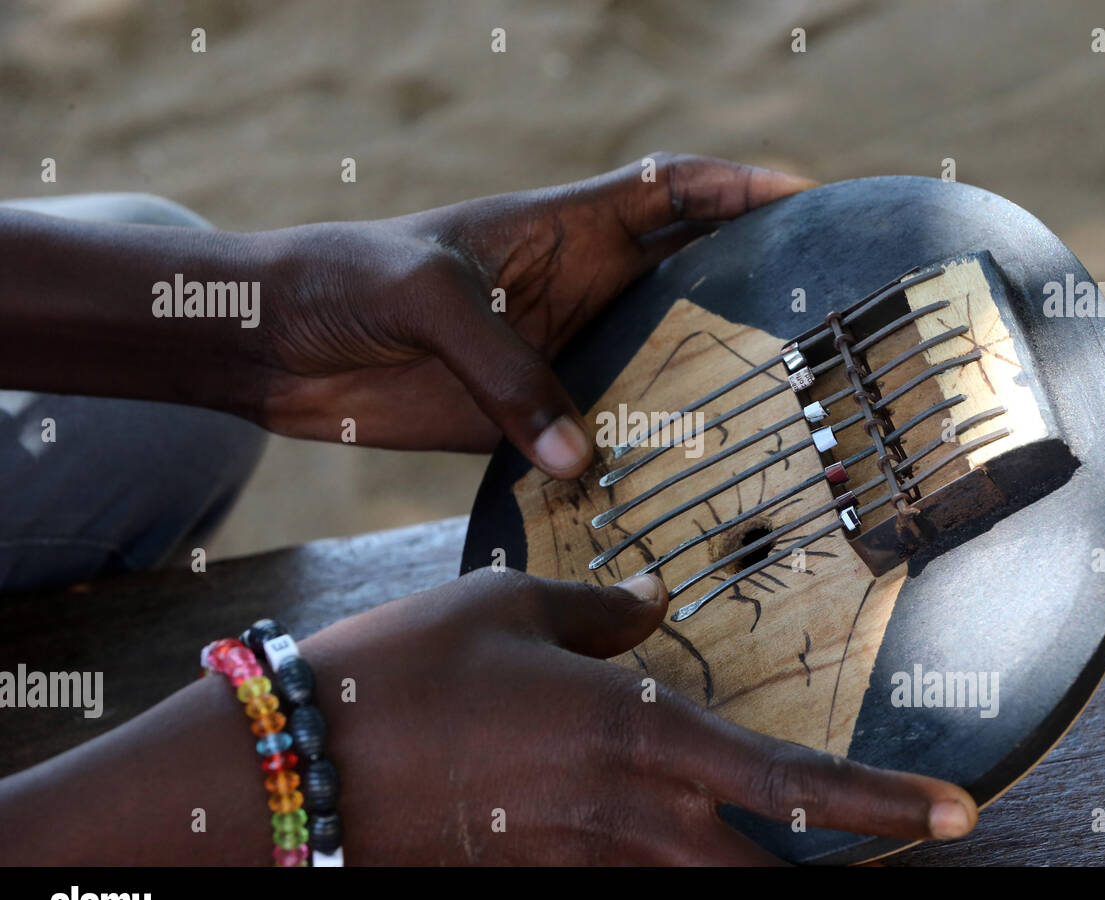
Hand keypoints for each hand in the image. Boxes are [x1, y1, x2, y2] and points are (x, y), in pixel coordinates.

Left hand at [255, 154, 816, 475]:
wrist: (272, 344)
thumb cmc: (343, 280)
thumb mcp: (427, 301)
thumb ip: (505, 373)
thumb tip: (583, 459)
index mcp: (560, 229)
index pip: (669, 194)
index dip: (740, 191)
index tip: (810, 201)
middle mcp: (573, 292)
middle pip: (684, 288)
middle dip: (750, 298)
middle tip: (822, 330)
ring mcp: (554, 360)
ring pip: (650, 372)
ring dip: (702, 394)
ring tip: (776, 424)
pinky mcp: (523, 422)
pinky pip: (597, 441)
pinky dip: (634, 463)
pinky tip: (675, 493)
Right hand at [304, 569, 977, 863]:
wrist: (296, 767)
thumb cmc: (405, 670)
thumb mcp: (509, 603)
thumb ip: (601, 606)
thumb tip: (654, 600)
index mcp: (635, 733)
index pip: (790, 783)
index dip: (883, 806)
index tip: (958, 816)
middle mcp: (626, 817)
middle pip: (766, 878)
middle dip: (843, 879)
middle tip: (901, 851)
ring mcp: (581, 865)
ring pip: (702, 894)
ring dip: (756, 878)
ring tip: (792, 850)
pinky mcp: (535, 886)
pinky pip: (624, 890)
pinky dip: (666, 874)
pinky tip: (667, 840)